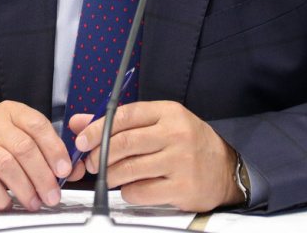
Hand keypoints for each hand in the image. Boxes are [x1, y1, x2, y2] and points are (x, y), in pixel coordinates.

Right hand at [0, 101, 80, 210]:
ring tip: (33, 203)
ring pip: (6, 164)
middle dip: (42, 175)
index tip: (64, 171)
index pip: (37, 125)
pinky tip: (7, 202)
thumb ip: (47, 155)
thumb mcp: (19, 145)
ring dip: (24, 188)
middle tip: (52, 196)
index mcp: (10, 112)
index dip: (54, 149)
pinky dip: (0, 195)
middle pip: (23, 147)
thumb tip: (74, 170)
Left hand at [68, 100, 243, 211]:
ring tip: (108, 176)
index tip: (82, 139)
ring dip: (110, 175)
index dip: (97, 128)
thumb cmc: (189, 143)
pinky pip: (140, 192)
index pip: (124, 116)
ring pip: (129, 169)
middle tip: (91, 162)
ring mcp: (180, 162)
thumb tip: (80, 123)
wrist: (226, 168)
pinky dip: (127, 192)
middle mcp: (175, 134)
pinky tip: (130, 188)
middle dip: (99, 155)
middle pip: (123, 143)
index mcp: (168, 113)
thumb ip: (120, 122)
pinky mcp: (182, 188)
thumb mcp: (160, 123)